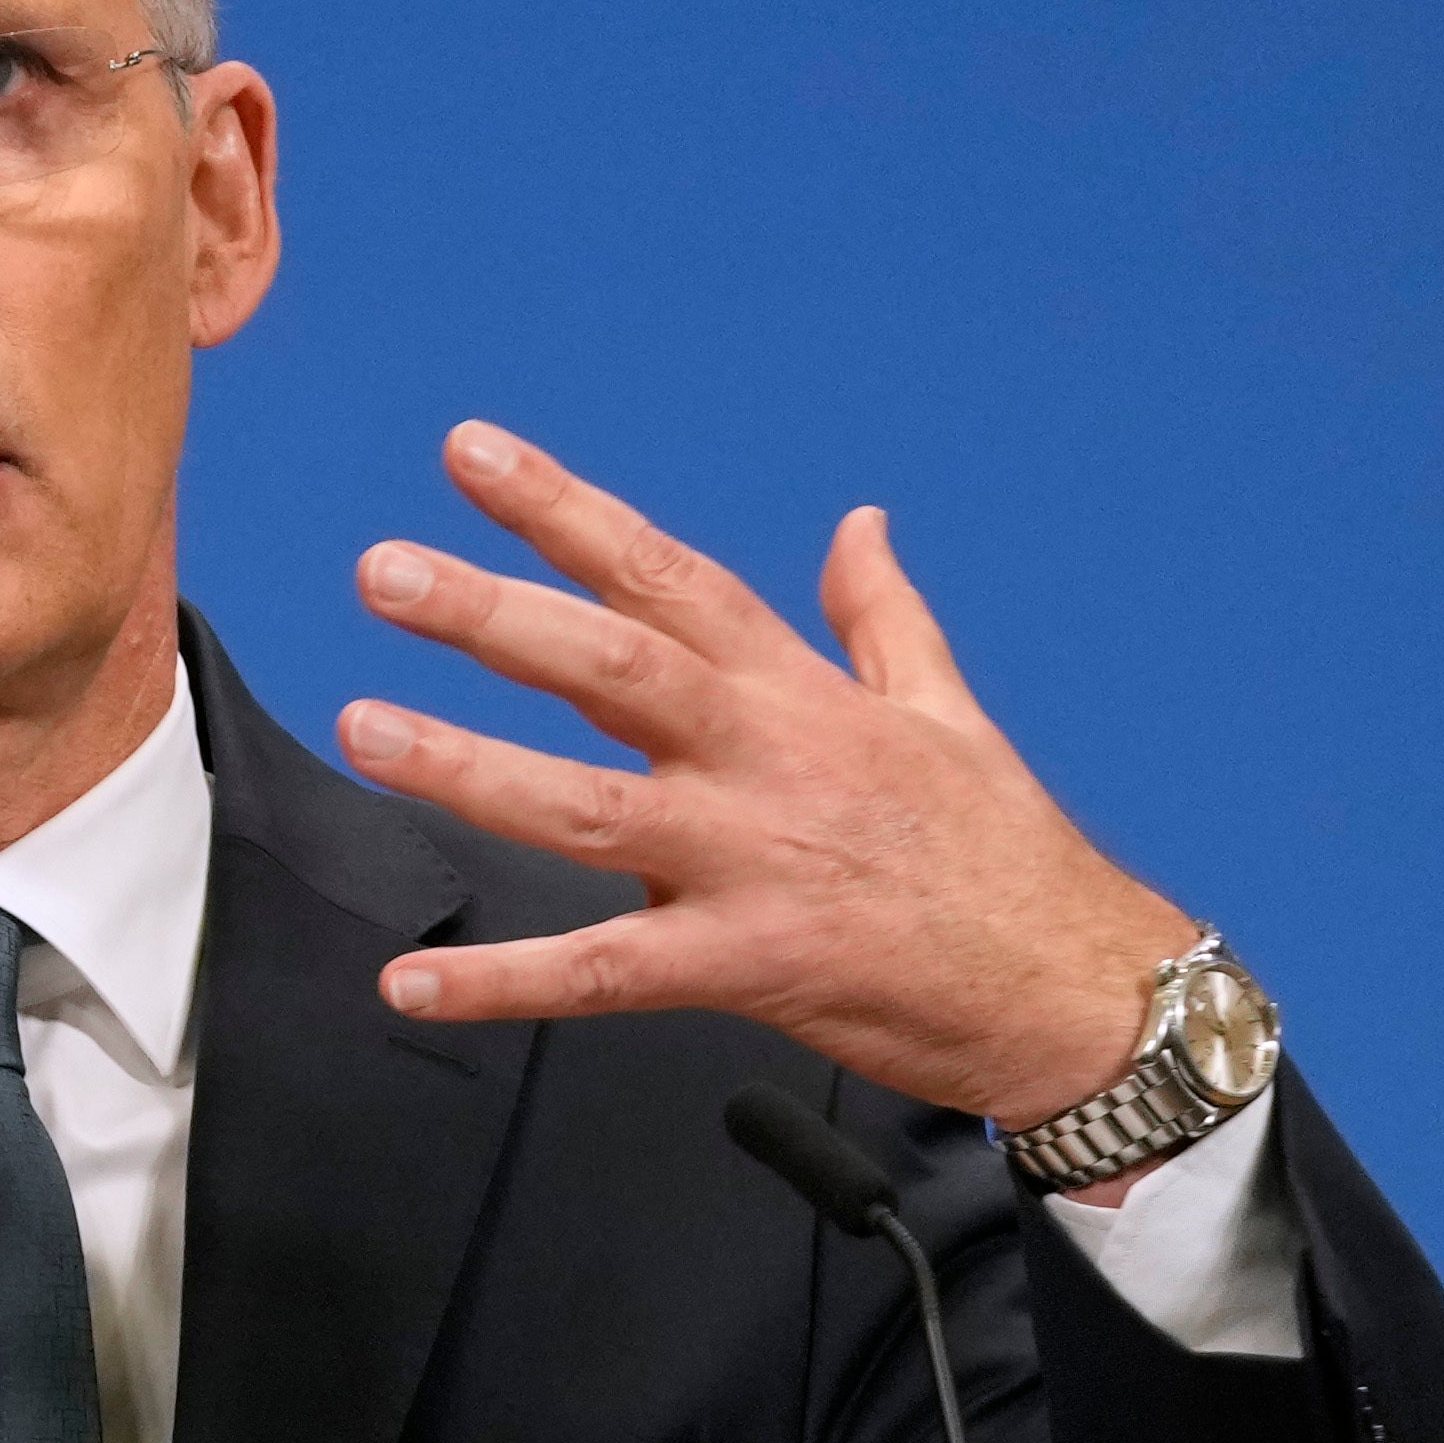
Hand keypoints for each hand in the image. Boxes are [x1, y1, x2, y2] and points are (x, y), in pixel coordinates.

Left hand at [338, 422, 1202, 1137]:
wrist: (1075, 986)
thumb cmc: (1005, 856)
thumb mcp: (949, 711)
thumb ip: (882, 615)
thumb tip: (858, 524)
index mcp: (799, 692)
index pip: (664, 575)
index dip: (563, 510)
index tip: (473, 456)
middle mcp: (763, 758)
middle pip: (610, 666)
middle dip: (491, 614)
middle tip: (384, 572)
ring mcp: (750, 861)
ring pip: (586, 806)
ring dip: (469, 770)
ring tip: (368, 731)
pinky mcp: (746, 966)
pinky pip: (603, 974)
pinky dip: (502, 984)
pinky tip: (410, 984)